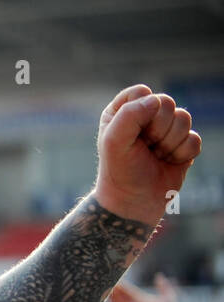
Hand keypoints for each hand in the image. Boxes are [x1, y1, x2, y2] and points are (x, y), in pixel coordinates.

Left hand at [94, 85, 200, 225]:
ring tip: (155, 156)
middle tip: (144, 148)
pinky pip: (194, 139)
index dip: (141, 113)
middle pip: (167, 102)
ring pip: (184, 118)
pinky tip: (168, 162)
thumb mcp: (113, 142)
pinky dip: (181, 154)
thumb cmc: (120, 172)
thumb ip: (129, 115)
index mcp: (123, 110)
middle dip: (157, 130)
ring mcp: (166, 129)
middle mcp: (144, 116)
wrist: (134, 202)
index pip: (142, 92)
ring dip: (169, 143)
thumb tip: (156, 101)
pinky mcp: (183, 144)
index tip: (131, 135)